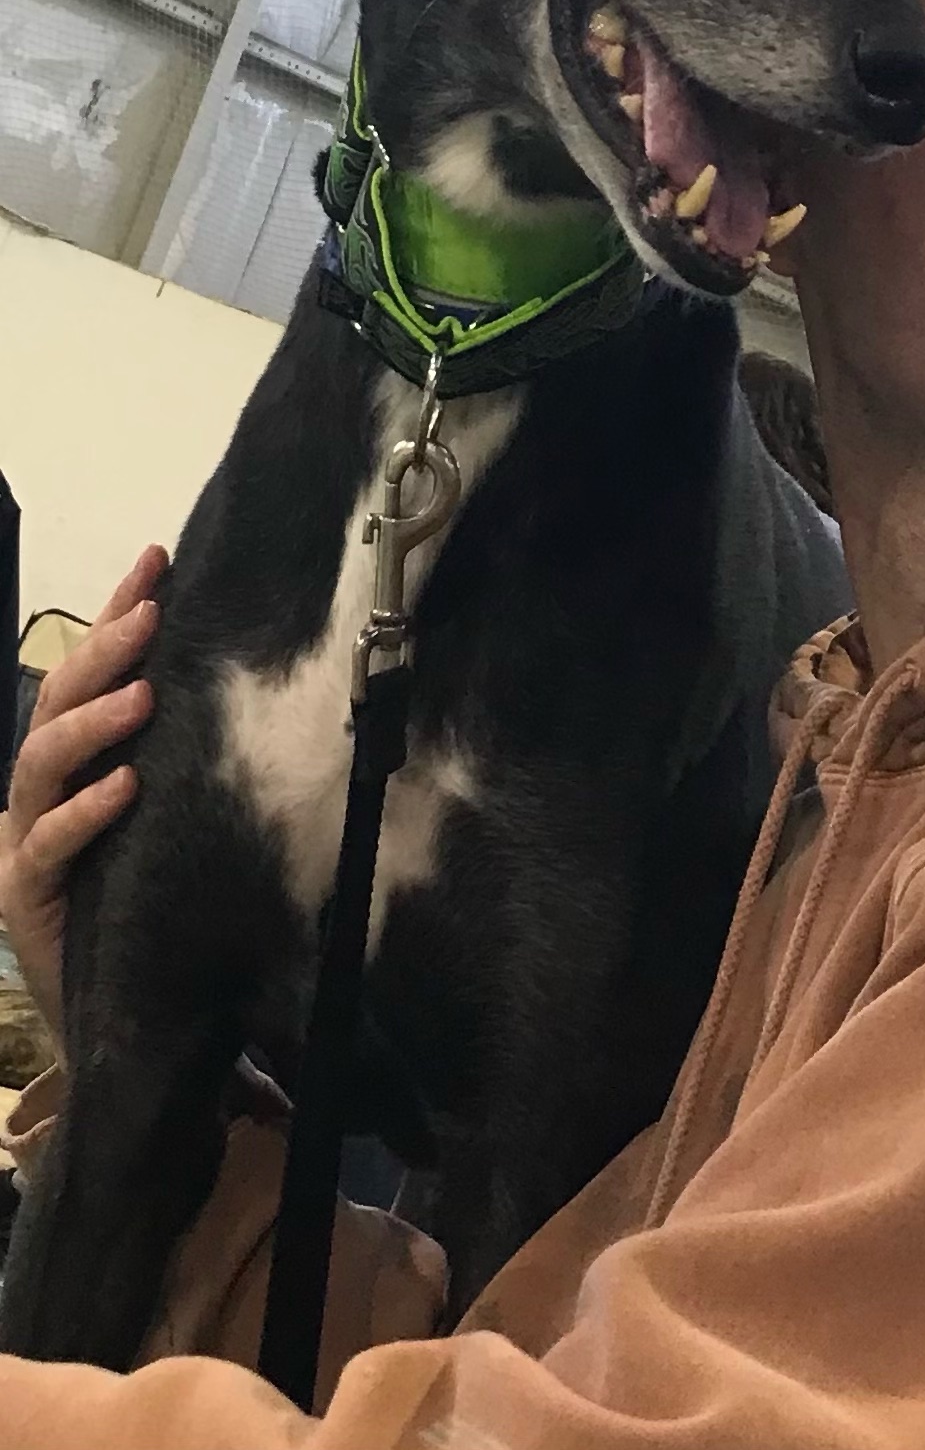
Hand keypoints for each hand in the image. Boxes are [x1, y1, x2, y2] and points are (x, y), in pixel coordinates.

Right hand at [1, 545, 165, 1052]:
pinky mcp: (26, 899)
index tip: (156, 559)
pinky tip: (126, 789)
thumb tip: (257, 680)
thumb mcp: (179, 811)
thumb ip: (193, 752)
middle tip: (149, 613)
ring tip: (142, 696)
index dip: (115, 614)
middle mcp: (41, 793)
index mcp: (75, 764)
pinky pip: (47, 847)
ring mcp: (25, 843)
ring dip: (91, 724)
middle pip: (55, 705)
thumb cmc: (156, 898)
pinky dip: (85, 814)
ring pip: (39, 765)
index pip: (88, 674)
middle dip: (101, 652)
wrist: (125, 1008)